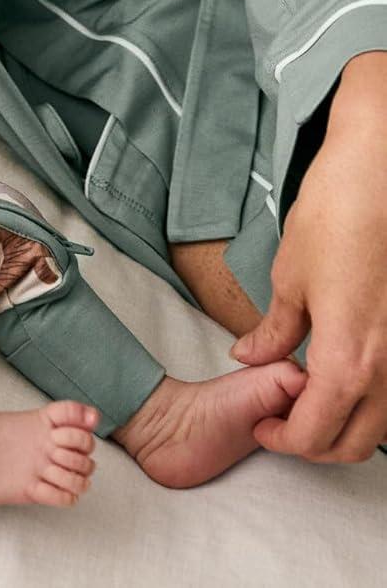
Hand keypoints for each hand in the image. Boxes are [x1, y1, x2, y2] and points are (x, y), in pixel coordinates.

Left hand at [230, 58, 386, 461]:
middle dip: (314, 443)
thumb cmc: (334, 220)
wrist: (381, 179)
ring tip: (303, 396)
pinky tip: (337, 373)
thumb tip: (250, 356)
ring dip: (344, 423)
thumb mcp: (289, 277)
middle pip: (355, 442)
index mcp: (348, 361)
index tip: (261, 427)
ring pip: (381, 423)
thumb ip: (275, 329)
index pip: (317, 433)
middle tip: (278, 420)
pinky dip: (367, 398)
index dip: (284, 439)